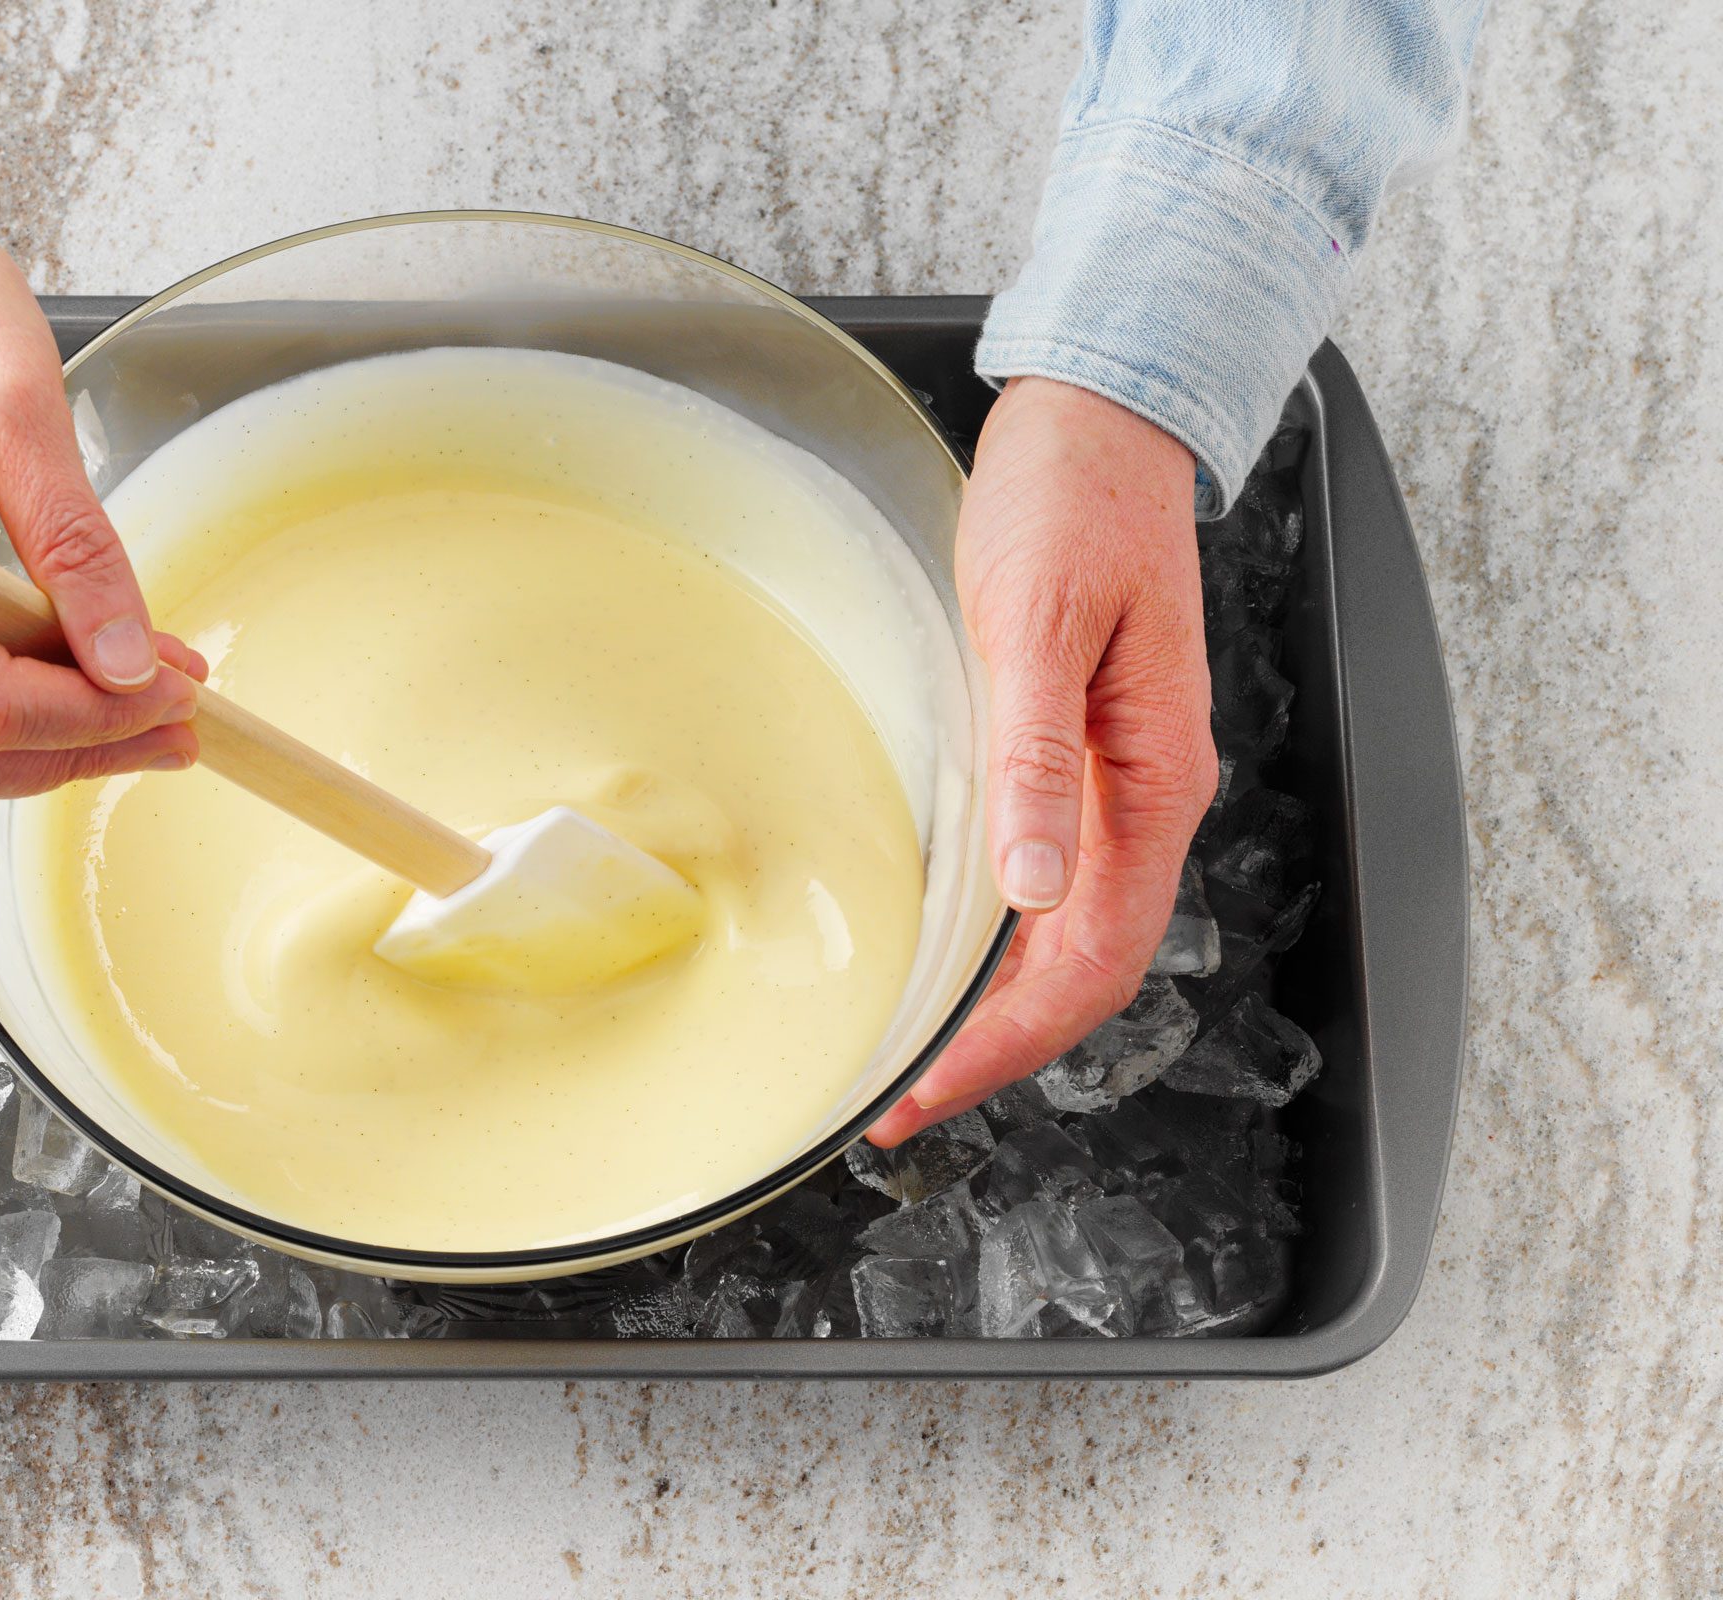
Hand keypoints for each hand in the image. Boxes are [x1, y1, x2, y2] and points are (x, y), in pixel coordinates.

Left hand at [869, 378, 1216, 1144]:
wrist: (1102, 425)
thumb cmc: (1073, 505)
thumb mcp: (1037, 626)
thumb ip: (1038, 758)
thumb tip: (1032, 886)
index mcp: (1151, 783)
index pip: (1091, 961)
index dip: (1009, 1043)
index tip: (926, 1091)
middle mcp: (1145, 799)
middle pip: (1085, 968)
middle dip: (997, 1048)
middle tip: (897, 1098)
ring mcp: (1119, 781)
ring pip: (1070, 933)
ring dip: (996, 1003)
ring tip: (909, 1047)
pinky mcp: (1083, 754)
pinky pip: (1053, 878)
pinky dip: (1000, 937)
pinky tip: (944, 947)